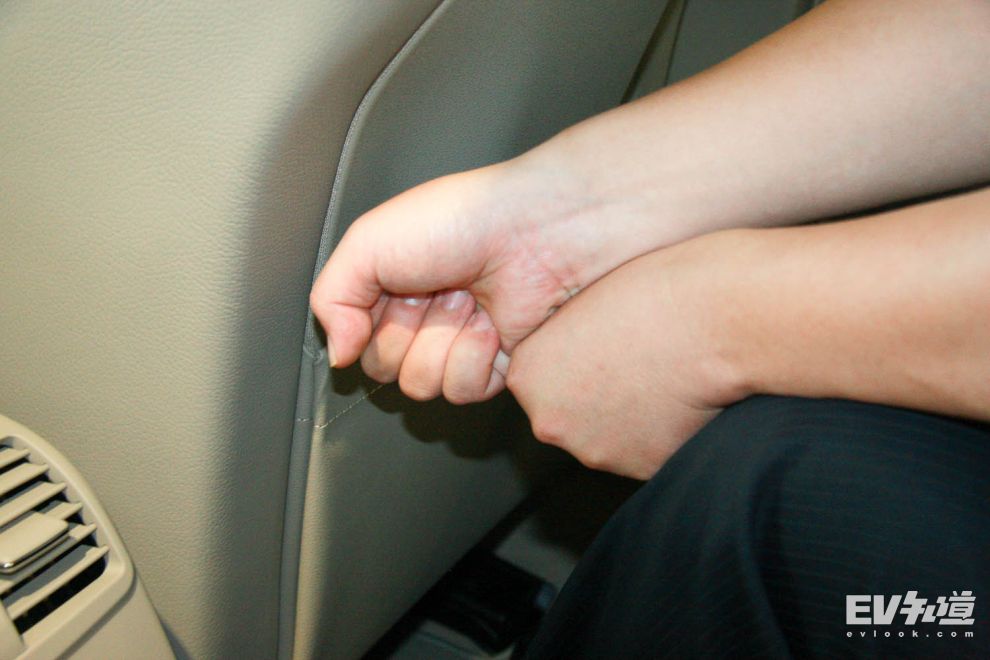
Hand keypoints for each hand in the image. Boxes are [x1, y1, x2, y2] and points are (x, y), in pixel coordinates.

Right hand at [310, 154, 662, 403]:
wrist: (532, 231)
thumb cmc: (457, 220)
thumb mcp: (368, 242)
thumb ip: (331, 299)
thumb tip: (337, 354)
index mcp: (390, 286)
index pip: (356, 339)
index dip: (367, 324)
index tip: (389, 292)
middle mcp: (423, 317)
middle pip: (384, 368)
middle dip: (405, 333)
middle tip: (432, 293)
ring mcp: (459, 343)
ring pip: (422, 385)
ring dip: (442, 343)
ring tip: (467, 303)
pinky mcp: (496, 365)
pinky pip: (463, 392)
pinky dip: (476, 357)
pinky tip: (491, 323)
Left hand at [506, 236, 744, 478]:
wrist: (711, 322)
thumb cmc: (652, 295)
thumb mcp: (583, 302)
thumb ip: (562, 336)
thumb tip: (571, 349)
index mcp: (528, 374)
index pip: (538, 377)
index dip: (573, 359)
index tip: (601, 343)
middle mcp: (550, 421)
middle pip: (566, 413)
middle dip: (594, 394)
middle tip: (631, 362)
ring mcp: (594, 450)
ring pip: (605, 435)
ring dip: (626, 416)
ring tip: (659, 376)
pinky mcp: (640, 469)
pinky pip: (645, 451)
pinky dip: (659, 432)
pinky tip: (679, 398)